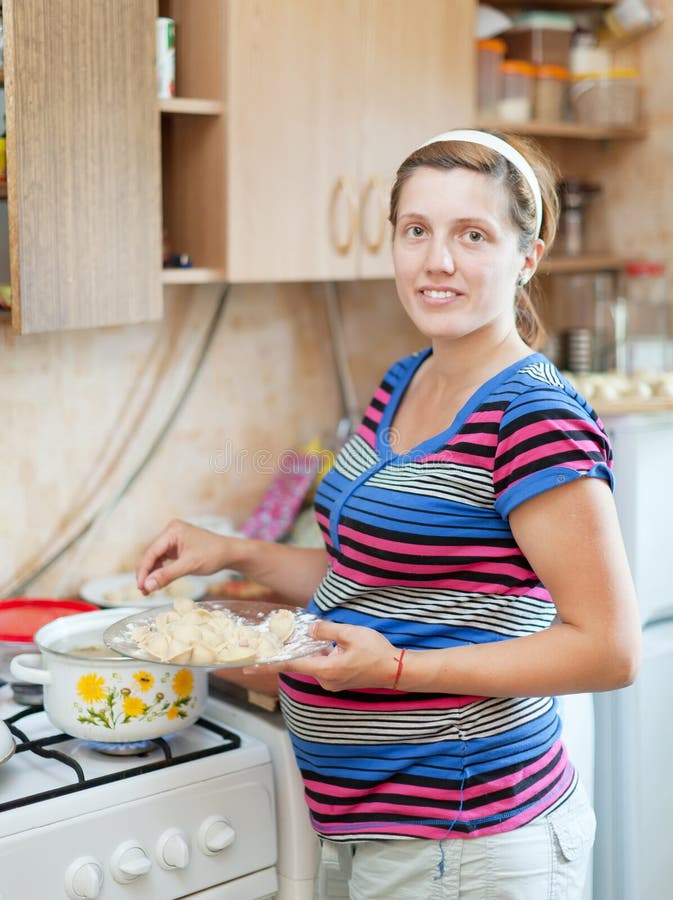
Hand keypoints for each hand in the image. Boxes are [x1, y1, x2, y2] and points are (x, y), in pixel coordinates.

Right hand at [136, 519, 232, 593]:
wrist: (230, 553)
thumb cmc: (213, 555)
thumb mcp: (189, 566)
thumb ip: (167, 575)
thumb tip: (147, 586)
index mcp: (172, 531)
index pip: (152, 552)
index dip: (144, 570)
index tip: (140, 586)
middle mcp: (171, 532)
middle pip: (152, 555)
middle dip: (147, 573)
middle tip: (143, 591)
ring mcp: (174, 539)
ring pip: (156, 558)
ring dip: (152, 573)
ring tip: (148, 590)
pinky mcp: (177, 547)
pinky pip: (164, 559)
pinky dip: (160, 571)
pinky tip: (157, 582)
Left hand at [258, 619, 400, 691]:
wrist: (396, 670)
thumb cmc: (375, 651)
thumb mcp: (350, 634)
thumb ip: (326, 630)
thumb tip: (309, 630)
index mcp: (325, 669)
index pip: (290, 665)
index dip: (268, 664)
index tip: (248, 667)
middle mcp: (325, 680)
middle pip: (302, 662)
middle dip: (294, 650)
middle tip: (281, 638)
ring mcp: (333, 683)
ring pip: (314, 663)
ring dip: (313, 652)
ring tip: (323, 638)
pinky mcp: (340, 680)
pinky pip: (324, 666)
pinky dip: (322, 656)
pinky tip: (332, 645)